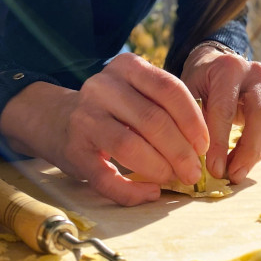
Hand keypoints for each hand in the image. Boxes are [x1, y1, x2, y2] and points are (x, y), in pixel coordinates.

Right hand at [0, 53, 208, 205]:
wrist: (55, 119)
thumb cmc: (112, 108)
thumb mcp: (136, 92)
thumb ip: (166, 108)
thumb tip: (203, 145)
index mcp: (127, 67)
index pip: (169, 89)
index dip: (193, 120)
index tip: (205, 145)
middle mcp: (103, 86)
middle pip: (153, 120)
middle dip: (181, 151)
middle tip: (193, 171)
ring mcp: (84, 117)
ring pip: (130, 145)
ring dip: (159, 168)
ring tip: (175, 179)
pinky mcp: (73, 150)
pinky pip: (107, 177)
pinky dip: (132, 191)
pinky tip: (150, 194)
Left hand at [180, 44, 260, 182]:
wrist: (215, 64)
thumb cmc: (198, 81)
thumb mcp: (188, 93)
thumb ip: (194, 120)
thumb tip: (197, 161)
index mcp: (228, 68)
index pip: (226, 110)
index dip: (220, 143)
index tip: (214, 170)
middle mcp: (255, 73)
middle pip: (260, 116)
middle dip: (247, 151)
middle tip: (233, 176)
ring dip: (254, 153)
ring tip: (235, 172)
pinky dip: (259, 148)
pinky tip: (242, 161)